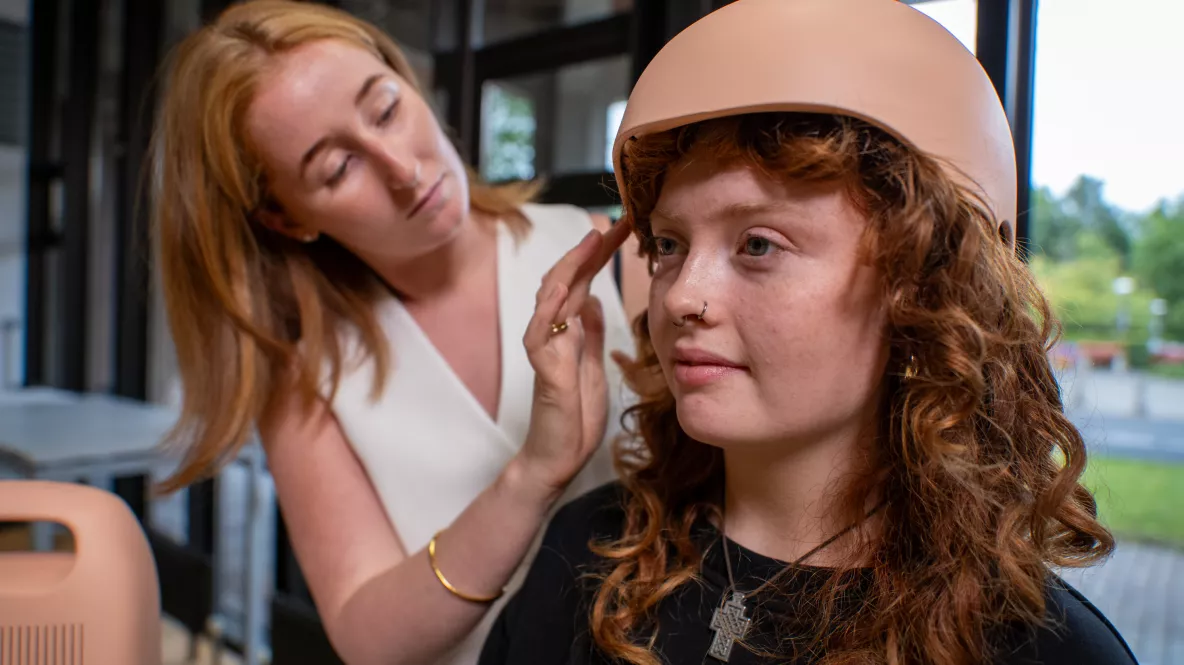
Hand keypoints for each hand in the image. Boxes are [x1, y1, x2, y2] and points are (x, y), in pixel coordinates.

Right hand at [516, 220, 632, 492]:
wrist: (558, 458)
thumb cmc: (574, 417)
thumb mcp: (592, 366)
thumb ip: (589, 333)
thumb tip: (593, 300)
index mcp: (569, 331)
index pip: (583, 281)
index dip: (600, 255)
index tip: (625, 230)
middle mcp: (554, 333)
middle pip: (567, 279)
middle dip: (590, 250)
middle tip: (616, 223)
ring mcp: (546, 349)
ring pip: (550, 297)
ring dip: (570, 267)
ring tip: (591, 242)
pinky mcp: (543, 371)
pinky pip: (540, 333)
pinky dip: (549, 307)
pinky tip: (564, 287)